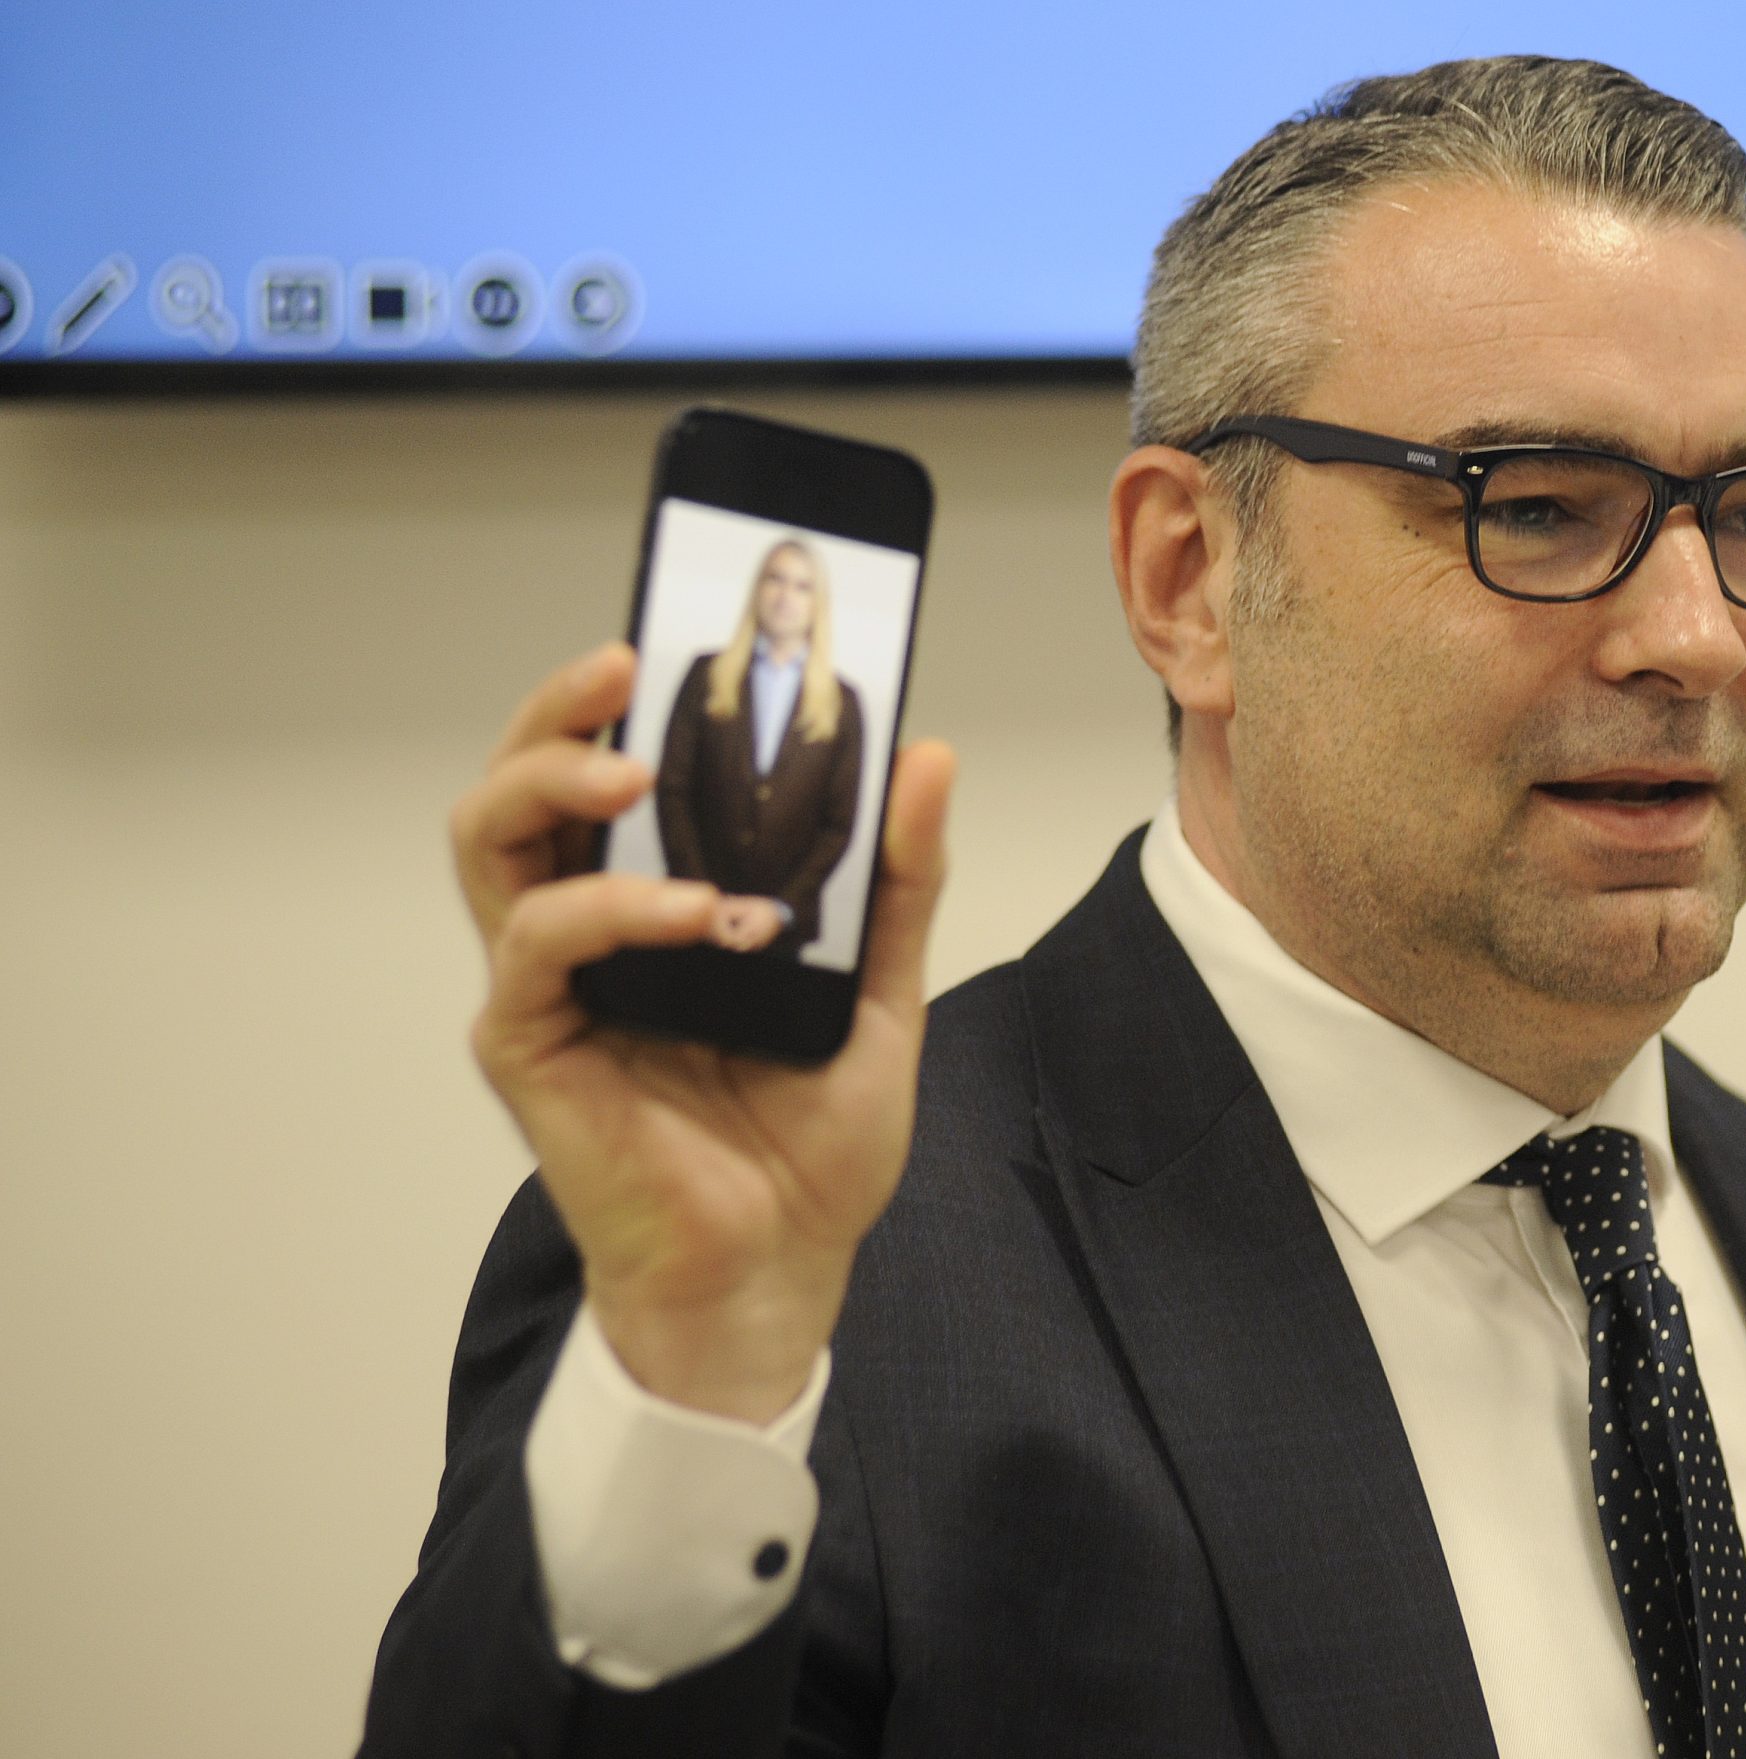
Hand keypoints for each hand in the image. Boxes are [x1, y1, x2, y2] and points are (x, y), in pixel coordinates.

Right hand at [451, 642, 955, 1421]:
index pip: (614, 772)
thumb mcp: (883, 989)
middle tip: (626, 667)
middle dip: (560, 710)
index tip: (677, 631)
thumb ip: (896, 876)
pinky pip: (538, 948)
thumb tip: (925, 751)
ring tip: (633, 772)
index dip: (624, 698)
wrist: (782, 1268)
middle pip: (523, 783)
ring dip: (553, 784)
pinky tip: (697, 914)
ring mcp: (549, 984)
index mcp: (657, 903)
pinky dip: (612, 912)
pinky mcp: (530, 1046)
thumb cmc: (810, 1142)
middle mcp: (588, 930)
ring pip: (489, 841)